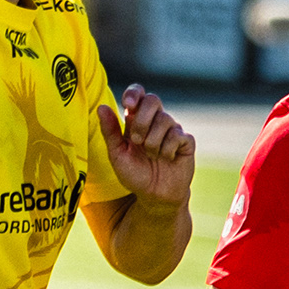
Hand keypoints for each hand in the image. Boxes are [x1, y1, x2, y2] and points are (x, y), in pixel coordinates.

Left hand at [99, 88, 195, 206]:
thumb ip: (110, 131)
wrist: (155, 195)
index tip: (128, 105)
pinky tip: (166, 158)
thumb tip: (101, 107)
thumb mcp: (117, 154)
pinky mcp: (186, 142)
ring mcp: (173, 130)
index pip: (138, 93)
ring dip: (153, 141)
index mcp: (137, 119)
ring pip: (165, 119)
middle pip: (153, 100)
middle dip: (142, 120)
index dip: (134, 93)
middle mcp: (155, 121)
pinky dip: (167, 149)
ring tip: (151, 155)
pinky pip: (178, 135)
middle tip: (136, 141)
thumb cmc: (134, 174)